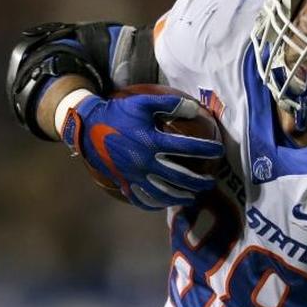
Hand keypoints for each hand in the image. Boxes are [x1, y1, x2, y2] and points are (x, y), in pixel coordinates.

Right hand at [61, 92, 223, 208]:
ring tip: (193, 197)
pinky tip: (166, 203)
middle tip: (211, 182)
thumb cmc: (119, 113)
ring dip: (181, 196)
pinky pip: (144, 197)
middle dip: (199, 181)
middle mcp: (146, 162)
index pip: (188, 148)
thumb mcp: (143, 103)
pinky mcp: (125, 182)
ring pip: (164, 192)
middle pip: (180, 177)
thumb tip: (196, 108)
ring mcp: (135, 175)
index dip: (206, 149)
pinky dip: (157, 203)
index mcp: (152, 141)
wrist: (88, 128)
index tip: (219, 151)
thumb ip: (171, 104)